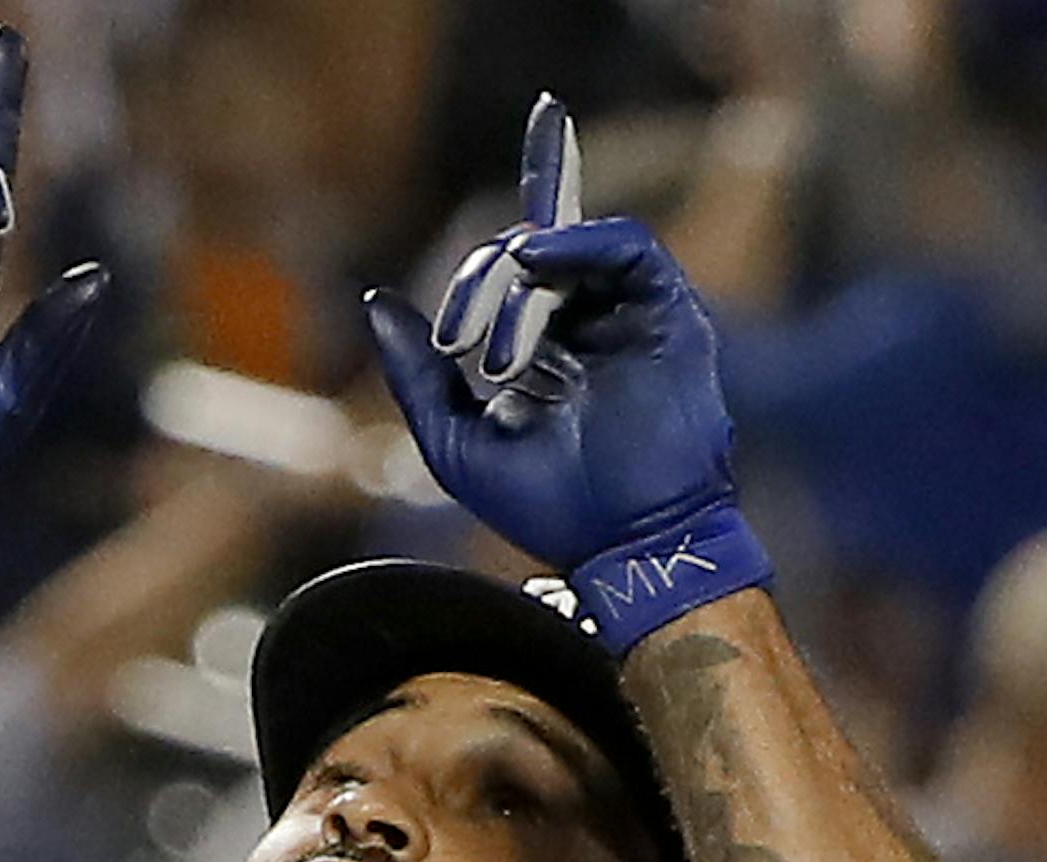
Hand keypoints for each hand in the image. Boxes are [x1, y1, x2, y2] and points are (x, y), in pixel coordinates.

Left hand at [364, 96, 769, 652]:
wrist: (622, 546)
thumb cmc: (545, 509)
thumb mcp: (455, 442)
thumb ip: (416, 375)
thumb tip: (378, 302)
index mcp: (542, 351)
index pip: (518, 270)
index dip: (515, 213)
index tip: (527, 130)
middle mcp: (586, 325)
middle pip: (523, 259)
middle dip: (476, 285)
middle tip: (454, 344)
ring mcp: (627, 318)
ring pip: (564, 251)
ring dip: (514, 286)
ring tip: (497, 359)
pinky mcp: (668, 316)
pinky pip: (627, 246)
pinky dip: (579, 240)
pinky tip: (537, 258)